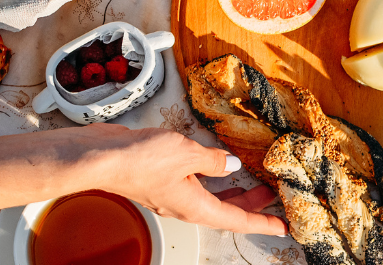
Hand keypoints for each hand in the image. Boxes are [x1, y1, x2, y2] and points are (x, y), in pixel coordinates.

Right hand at [83, 124, 286, 234]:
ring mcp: (172, 194)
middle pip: (225, 211)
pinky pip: (195, 183)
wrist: (101, 157)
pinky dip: (211, 177)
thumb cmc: (139, 160)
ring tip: (250, 180)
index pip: (237, 221)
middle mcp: (184, 205)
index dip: (262, 223)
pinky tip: (215, 163)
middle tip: (271, 196)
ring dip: (232, 192)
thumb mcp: (187, 154)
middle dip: (250, 205)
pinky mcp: (161, 180)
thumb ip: (213, 160)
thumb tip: (230, 165)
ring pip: (210, 197)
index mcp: (195, 206)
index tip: (281, 227)